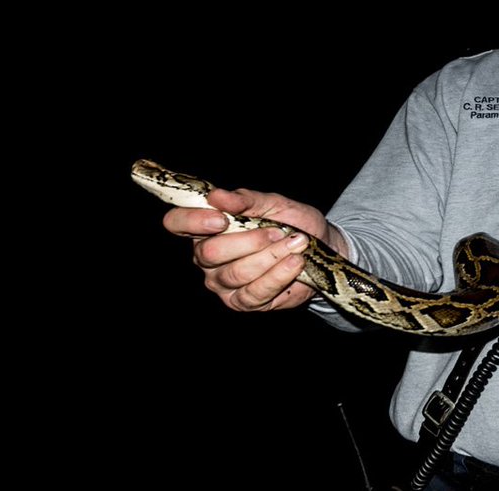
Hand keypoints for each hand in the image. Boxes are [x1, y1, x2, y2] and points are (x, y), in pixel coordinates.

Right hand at [162, 186, 336, 311]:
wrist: (321, 247)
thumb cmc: (292, 222)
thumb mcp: (273, 203)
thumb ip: (245, 200)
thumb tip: (217, 195)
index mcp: (206, 226)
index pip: (177, 223)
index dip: (192, 221)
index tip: (221, 219)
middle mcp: (207, 257)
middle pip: (210, 253)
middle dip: (250, 241)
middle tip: (278, 232)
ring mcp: (222, 282)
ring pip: (236, 273)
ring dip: (270, 257)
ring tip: (295, 244)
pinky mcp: (242, 302)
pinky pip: (254, 292)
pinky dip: (279, 275)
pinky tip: (295, 262)